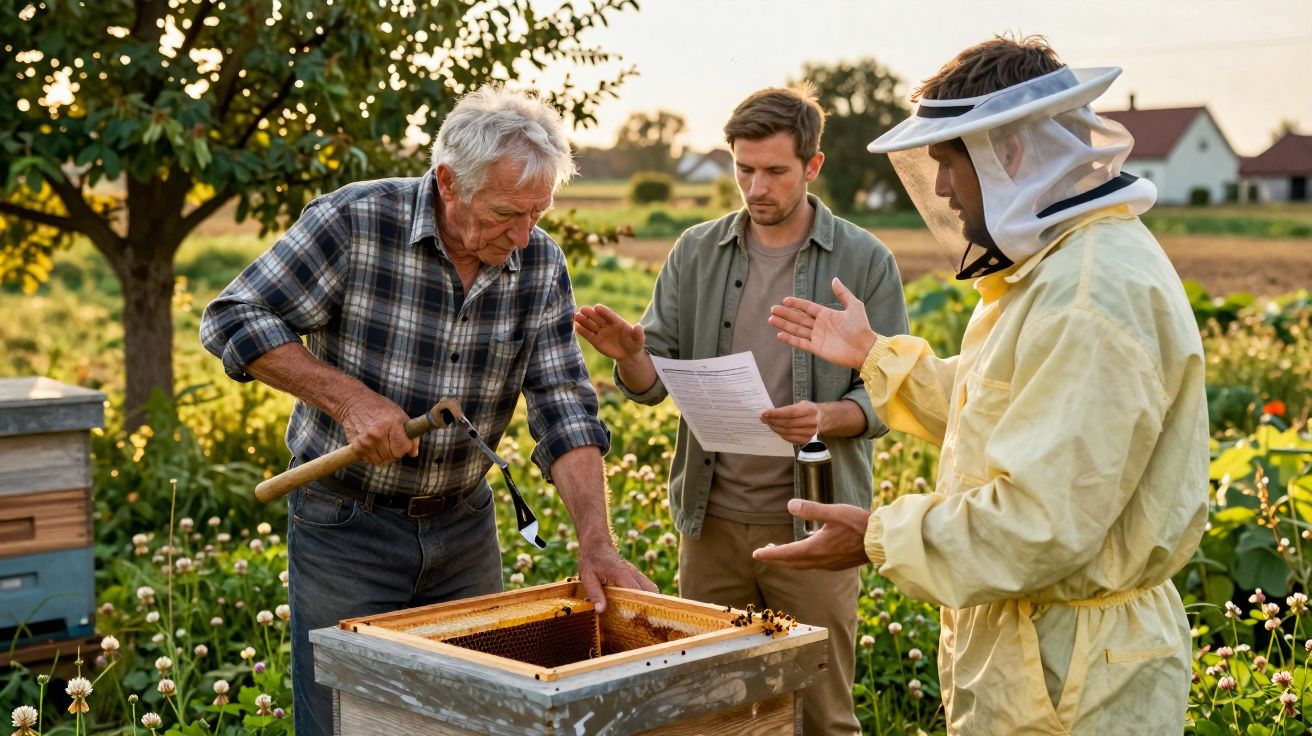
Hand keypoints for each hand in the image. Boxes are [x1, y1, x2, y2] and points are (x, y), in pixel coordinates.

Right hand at [337, 389, 418, 464]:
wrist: (354, 402)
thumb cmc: (380, 409)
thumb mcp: (400, 416)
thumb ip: (411, 435)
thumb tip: (414, 454)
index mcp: (391, 424)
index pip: (402, 448)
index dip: (405, 446)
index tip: (403, 441)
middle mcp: (377, 434)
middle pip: (392, 457)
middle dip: (394, 451)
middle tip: (390, 441)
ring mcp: (365, 441)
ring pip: (380, 461)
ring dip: (382, 455)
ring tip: (381, 441)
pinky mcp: (355, 446)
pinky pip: (369, 460)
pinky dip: (372, 455)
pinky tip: (372, 444)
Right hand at [574, 304, 645, 361]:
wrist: (628, 354)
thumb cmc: (634, 343)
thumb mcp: (639, 339)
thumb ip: (638, 333)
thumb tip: (639, 326)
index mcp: (617, 321)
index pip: (609, 315)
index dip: (603, 311)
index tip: (597, 307)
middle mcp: (607, 325)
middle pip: (597, 318)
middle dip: (590, 314)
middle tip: (582, 309)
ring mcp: (601, 332)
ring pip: (591, 325)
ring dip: (583, 320)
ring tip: (576, 316)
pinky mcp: (596, 341)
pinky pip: (588, 335)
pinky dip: (582, 331)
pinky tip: (576, 327)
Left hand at [575, 541, 658, 613]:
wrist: (596, 545)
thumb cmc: (591, 561)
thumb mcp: (588, 577)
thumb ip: (595, 593)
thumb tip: (600, 610)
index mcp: (622, 574)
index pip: (638, 593)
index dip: (641, 606)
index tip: (640, 620)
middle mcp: (633, 573)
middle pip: (650, 592)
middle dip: (649, 606)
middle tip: (645, 622)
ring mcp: (636, 573)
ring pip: (651, 589)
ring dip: (649, 601)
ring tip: (644, 616)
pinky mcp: (635, 575)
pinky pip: (646, 586)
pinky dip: (646, 596)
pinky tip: (639, 607)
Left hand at [752, 499, 872, 570]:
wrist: (881, 542)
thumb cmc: (859, 524)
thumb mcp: (833, 512)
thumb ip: (811, 509)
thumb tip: (790, 505)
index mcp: (815, 549)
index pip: (786, 553)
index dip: (769, 554)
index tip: (756, 553)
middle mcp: (819, 560)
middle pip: (791, 562)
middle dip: (775, 558)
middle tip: (762, 553)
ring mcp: (828, 564)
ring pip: (801, 565)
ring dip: (788, 560)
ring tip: (779, 552)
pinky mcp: (837, 564)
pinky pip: (812, 565)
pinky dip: (801, 561)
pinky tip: (804, 554)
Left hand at [760, 401, 822, 444]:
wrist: (822, 419)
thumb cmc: (808, 410)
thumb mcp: (801, 404)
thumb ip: (788, 408)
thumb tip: (770, 414)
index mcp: (810, 410)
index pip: (790, 413)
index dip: (776, 413)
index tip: (765, 413)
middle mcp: (811, 422)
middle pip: (787, 424)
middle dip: (772, 421)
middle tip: (763, 418)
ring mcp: (809, 433)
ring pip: (787, 432)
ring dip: (774, 428)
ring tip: (768, 423)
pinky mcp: (806, 440)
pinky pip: (789, 438)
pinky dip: (780, 434)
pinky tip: (776, 429)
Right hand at [770, 278, 877, 370]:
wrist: (865, 348)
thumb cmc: (862, 327)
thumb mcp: (854, 306)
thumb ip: (843, 293)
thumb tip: (834, 279)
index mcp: (826, 314)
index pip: (807, 307)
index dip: (796, 304)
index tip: (785, 300)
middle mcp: (819, 325)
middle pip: (798, 318)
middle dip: (785, 313)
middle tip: (772, 309)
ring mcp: (817, 337)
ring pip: (796, 329)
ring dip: (784, 325)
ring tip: (771, 320)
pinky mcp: (817, 348)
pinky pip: (800, 343)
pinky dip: (789, 339)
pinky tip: (779, 335)